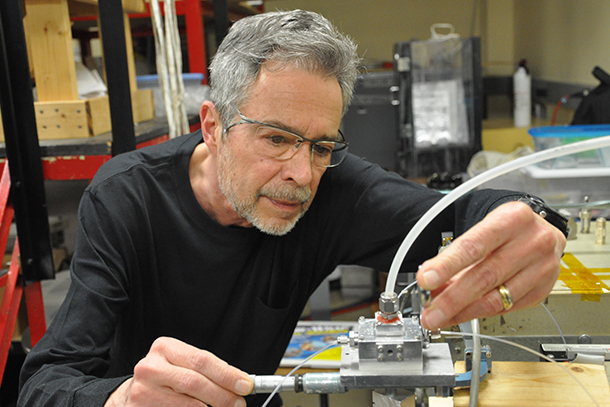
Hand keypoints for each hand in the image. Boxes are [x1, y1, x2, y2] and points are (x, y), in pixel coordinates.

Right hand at [105, 337, 252, 406]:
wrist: (133, 395)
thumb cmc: (165, 378)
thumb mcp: (183, 364)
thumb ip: (208, 370)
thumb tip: (240, 381)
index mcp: (165, 348)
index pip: (202, 360)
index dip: (227, 374)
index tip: (246, 385)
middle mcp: (150, 368)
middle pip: (195, 383)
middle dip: (223, 396)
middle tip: (238, 403)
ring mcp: (142, 392)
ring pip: (189, 405)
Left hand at [416, 201, 565, 329]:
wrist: (540, 230)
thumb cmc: (507, 229)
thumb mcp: (482, 230)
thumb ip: (457, 256)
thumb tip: (432, 285)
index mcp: (512, 219)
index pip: (473, 246)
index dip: (446, 266)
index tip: (425, 280)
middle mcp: (532, 242)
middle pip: (484, 277)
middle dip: (451, 299)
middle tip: (429, 313)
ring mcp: (542, 267)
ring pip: (496, 299)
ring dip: (463, 312)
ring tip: (440, 317)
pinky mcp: (544, 289)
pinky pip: (507, 308)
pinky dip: (480, 313)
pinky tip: (464, 314)